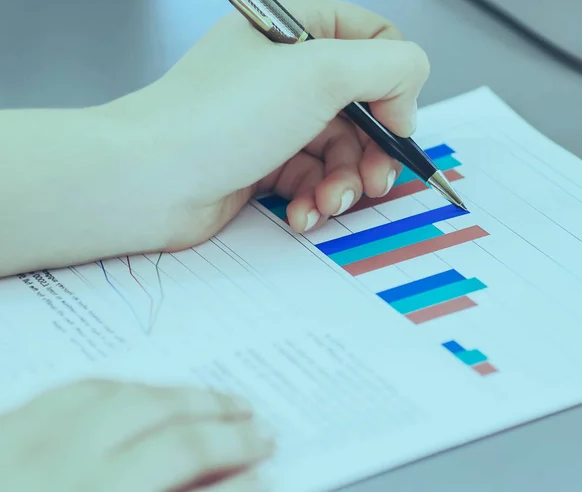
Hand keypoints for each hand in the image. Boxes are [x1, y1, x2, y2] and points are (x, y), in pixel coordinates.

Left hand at [0, 379, 272, 491]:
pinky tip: (147, 391)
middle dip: (222, 424)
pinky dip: (127, 388)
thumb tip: (222, 486)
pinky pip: (81, 389)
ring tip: (221, 399)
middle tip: (261, 425)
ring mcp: (30, 438)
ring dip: (183, 395)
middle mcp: (62, 465)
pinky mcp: (9, 423)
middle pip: (163, 427)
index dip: (233, 465)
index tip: (267, 465)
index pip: (178, 466)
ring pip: (129, 396)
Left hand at [106, 0, 429, 252]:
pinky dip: (314, 200)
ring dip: (344, 183)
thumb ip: (389, 65)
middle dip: (372, 150)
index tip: (394, 124)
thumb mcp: (321, 71)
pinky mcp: (261, 162)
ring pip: (338, 150)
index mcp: (294, 28)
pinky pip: (309, 179)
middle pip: (361, 107)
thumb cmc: (222, 116)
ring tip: (330, 202)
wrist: (149, 180)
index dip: (394, 84)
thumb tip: (408, 93)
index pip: (373, 41)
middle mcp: (283, 70)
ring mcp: (271, 118)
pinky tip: (302, 215)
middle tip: (374, 181)